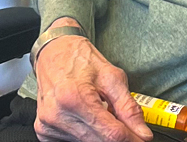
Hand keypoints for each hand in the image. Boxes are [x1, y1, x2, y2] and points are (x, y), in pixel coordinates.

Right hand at [34, 19, 152, 141]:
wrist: (54, 53)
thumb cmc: (81, 60)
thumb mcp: (112, 77)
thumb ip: (128, 107)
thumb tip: (142, 133)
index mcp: (75, 98)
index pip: (111, 133)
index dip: (131, 139)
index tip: (142, 139)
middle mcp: (57, 115)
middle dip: (119, 138)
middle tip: (130, 130)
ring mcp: (48, 126)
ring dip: (102, 136)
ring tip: (105, 115)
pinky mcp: (44, 132)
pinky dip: (88, 135)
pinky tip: (90, 120)